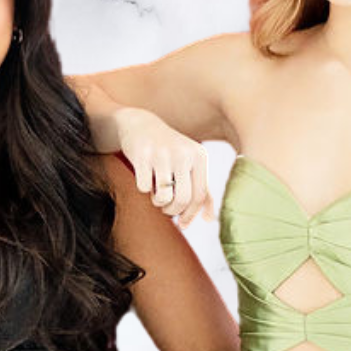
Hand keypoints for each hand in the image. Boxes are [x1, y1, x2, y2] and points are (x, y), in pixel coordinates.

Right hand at [115, 106, 214, 227]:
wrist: (140, 125)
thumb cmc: (168, 151)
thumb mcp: (190, 164)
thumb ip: (202, 189)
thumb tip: (210, 219)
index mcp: (199, 156)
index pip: (200, 196)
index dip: (190, 215)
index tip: (182, 225)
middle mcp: (184, 153)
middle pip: (182, 199)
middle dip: (172, 211)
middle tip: (166, 209)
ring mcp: (162, 153)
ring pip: (163, 197)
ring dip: (158, 203)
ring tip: (156, 194)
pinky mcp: (142, 154)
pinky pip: (144, 188)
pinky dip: (144, 189)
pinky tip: (145, 178)